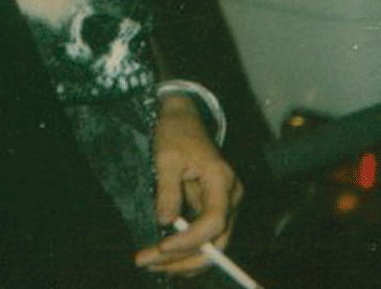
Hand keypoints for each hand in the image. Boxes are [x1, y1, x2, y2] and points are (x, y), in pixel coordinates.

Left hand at [135, 94, 242, 275]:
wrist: (184, 119)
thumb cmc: (176, 133)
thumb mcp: (166, 158)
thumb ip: (167, 191)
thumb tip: (165, 222)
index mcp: (222, 179)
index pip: (214, 221)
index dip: (190, 240)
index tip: (162, 247)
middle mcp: (230, 196)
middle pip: (217, 241)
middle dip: (185, 259)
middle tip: (150, 262)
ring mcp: (225, 204)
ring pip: (212, 245)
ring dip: (183, 260)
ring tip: (150, 262)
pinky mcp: (214, 209)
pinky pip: (205, 238)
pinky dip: (186, 252)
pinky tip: (163, 258)